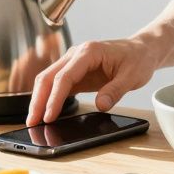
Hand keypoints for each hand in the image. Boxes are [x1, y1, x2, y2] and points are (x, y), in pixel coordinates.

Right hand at [25, 37, 161, 125]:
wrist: (142, 50)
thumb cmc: (137, 59)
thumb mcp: (132, 76)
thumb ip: (115, 91)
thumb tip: (100, 106)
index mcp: (89, 52)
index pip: (64, 76)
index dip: (54, 98)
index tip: (48, 116)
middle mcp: (76, 54)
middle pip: (48, 77)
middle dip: (38, 100)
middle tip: (32, 122)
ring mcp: (73, 62)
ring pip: (48, 80)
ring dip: (39, 99)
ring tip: (33, 120)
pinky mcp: (75, 72)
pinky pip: (57, 85)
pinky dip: (48, 98)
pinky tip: (45, 112)